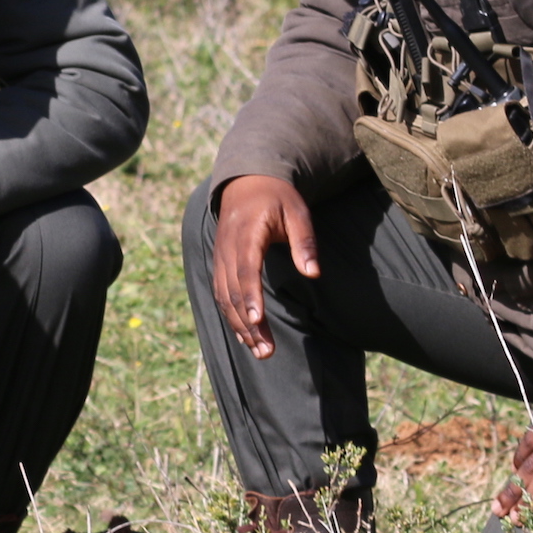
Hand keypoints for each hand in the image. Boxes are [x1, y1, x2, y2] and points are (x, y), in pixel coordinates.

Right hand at [209, 175, 319, 360]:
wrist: (247, 181)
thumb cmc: (277, 197)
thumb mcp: (297, 212)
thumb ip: (304, 242)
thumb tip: (312, 273)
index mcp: (247, 232)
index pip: (246, 269)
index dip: (251, 296)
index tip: (258, 320)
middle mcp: (228, 246)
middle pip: (233, 290)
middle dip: (248, 323)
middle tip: (266, 351)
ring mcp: (220, 255)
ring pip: (224, 296)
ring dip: (239, 325)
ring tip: (259, 350)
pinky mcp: (219, 262)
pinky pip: (220, 292)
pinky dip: (230, 315)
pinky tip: (245, 334)